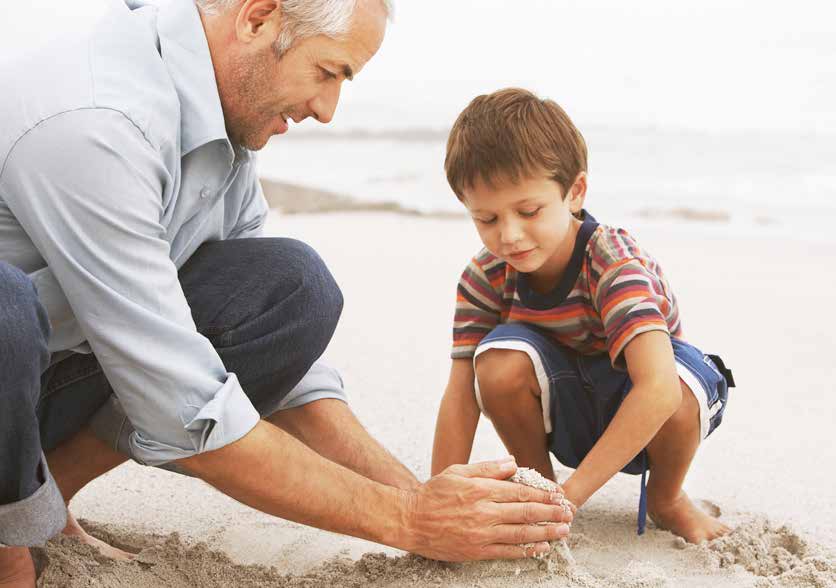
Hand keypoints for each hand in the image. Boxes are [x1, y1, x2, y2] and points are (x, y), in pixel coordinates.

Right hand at [401, 458, 572, 560]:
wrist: (410, 520)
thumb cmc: (433, 493)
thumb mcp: (458, 471)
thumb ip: (487, 468)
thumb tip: (513, 463)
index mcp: (481, 490)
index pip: (521, 492)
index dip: (543, 495)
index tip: (559, 495)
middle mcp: (484, 512)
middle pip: (526, 513)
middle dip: (551, 513)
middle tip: (568, 513)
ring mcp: (481, 533)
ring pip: (521, 533)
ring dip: (546, 533)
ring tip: (563, 531)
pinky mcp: (476, 550)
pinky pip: (507, 551)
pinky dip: (526, 550)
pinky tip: (540, 547)